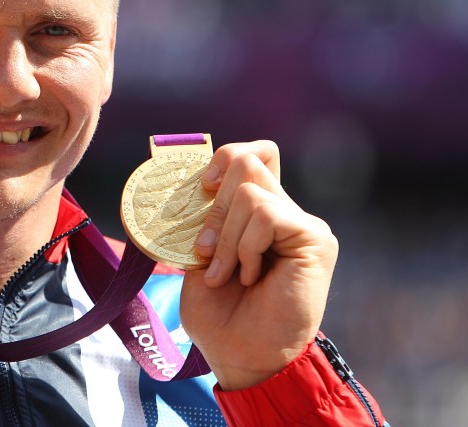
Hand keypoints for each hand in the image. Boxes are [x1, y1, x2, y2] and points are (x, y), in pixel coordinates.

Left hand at [180, 141, 338, 389]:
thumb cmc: (218, 315)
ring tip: (228, 274)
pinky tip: (251, 275)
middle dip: (213, 204)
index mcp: (253, 213)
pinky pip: (266, 214)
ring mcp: (299, 223)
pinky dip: (246, 246)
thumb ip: (203, 216)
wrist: (242, 355)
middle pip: (248, 159)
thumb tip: (198, 181)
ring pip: (249, 189)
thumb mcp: (198, 257)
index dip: (222, 158)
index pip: (250, 155)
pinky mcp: (314, 238)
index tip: (199, 188)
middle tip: (206, 249)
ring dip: (226, 237)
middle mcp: (280, 211)